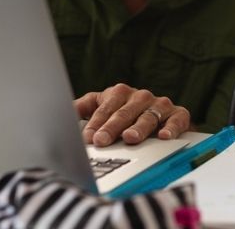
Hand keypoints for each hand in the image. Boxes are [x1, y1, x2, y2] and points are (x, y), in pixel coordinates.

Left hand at [73, 83, 190, 146]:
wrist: (160, 117)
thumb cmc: (125, 113)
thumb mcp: (101, 107)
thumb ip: (81, 109)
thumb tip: (55, 111)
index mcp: (119, 93)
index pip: (105, 108)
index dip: (96, 123)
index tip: (88, 138)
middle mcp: (140, 96)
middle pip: (124, 113)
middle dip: (112, 127)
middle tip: (102, 140)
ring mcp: (160, 104)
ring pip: (148, 116)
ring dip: (139, 128)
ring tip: (130, 138)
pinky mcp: (178, 114)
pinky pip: (176, 119)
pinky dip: (171, 127)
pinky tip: (164, 136)